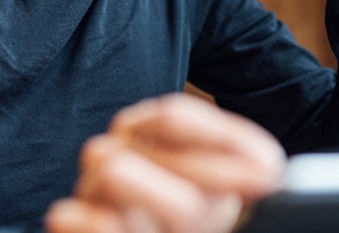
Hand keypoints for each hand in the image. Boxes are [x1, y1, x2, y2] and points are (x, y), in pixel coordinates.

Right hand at [46, 95, 285, 232]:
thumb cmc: (196, 219)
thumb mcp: (229, 188)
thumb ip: (248, 166)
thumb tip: (268, 173)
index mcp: (146, 130)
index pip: (173, 116)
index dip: (224, 144)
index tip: (268, 177)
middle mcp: (113, 150)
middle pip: (149, 141)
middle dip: (207, 174)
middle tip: (237, 205)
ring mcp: (87, 188)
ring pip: (114, 171)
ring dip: (166, 201)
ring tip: (193, 226)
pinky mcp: (70, 224)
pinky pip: (72, 217)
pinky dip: (107, 229)